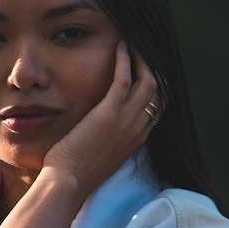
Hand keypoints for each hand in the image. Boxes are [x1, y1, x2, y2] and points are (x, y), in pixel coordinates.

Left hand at [42, 41, 161, 197]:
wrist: (68, 182)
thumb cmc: (76, 172)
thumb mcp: (103, 154)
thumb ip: (110, 138)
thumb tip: (102, 126)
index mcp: (137, 138)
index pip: (158, 107)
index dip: (157, 86)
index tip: (148, 70)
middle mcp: (138, 128)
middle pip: (160, 92)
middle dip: (155, 68)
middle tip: (144, 51)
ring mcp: (126, 121)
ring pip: (149, 82)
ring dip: (143, 59)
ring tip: (134, 45)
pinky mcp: (109, 113)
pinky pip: (124, 79)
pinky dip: (125, 60)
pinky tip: (120, 47)